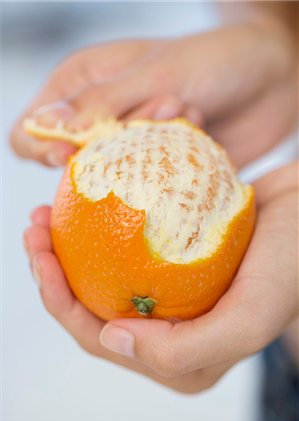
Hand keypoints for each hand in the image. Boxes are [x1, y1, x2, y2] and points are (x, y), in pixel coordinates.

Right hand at [11, 19, 295, 167]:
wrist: (270, 78)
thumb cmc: (212, 58)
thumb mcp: (155, 71)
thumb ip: (101, 102)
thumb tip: (45, 127)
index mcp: (83, 85)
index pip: (29, 130)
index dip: (41, 147)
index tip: (71, 154)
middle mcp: (101, 120)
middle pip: (68, 161)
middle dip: (108, 148)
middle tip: (154, 114)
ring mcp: (130, 148)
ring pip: (111, 176)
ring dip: (147, 151)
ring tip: (183, 111)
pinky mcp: (158, 171)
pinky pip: (148, 187)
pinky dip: (172, 161)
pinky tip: (197, 125)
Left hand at [24, 163, 297, 392]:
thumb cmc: (292, 264)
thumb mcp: (251, 317)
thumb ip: (185, 351)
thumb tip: (112, 340)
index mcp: (179, 357)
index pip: (100, 339)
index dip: (59, 303)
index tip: (42, 255)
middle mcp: (168, 328)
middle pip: (92, 305)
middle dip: (52, 271)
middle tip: (35, 226)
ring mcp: (168, 291)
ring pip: (102, 273)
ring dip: (67, 245)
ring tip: (46, 213)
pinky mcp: (171, 257)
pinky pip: (123, 243)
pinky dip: (98, 224)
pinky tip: (81, 199)